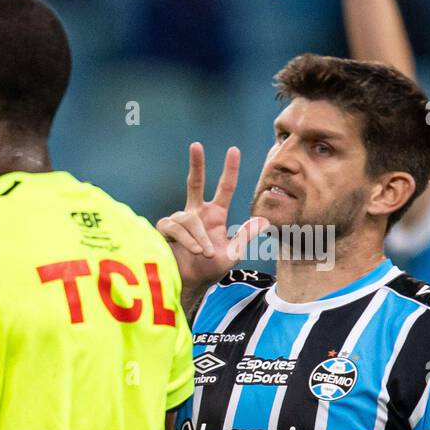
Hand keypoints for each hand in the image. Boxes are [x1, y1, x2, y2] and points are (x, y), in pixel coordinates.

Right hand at [157, 143, 267, 309]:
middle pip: (195, 183)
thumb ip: (245, 236)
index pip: (225, 188)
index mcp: (215, 215)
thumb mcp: (232, 253)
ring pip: (190, 218)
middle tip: (196, 145)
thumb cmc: (209, 270)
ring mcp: (180, 220)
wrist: (190, 284)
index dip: (229, 170)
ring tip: (204, 253)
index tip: (233, 150)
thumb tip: (264, 220)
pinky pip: (177, 227)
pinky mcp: (165, 229)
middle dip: (196, 164)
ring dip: (200, 237)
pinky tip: (193, 249)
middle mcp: (196, 213)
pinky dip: (188, 239)